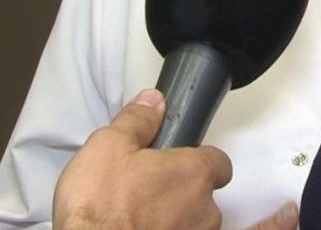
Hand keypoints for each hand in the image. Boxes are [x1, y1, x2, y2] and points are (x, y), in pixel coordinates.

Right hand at [52, 89, 231, 229]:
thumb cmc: (101, 206)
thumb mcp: (109, 146)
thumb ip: (137, 120)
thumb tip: (153, 102)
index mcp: (195, 174)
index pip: (219, 162)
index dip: (197, 159)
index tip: (173, 160)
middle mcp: (204, 212)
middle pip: (204, 197)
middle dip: (181, 192)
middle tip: (145, 189)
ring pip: (192, 224)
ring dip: (172, 220)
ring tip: (135, 216)